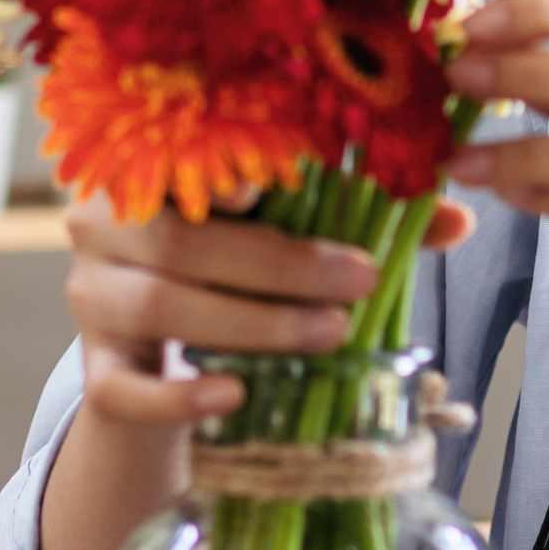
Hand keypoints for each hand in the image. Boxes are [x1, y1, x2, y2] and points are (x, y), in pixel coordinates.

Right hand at [59, 192, 477, 435]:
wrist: (159, 349)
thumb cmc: (234, 263)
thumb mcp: (287, 228)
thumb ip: (362, 217)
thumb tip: (456, 222)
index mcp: (153, 163)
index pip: (180, 153)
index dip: (225, 164)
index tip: (278, 182)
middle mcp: (105, 220)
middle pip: (184, 239)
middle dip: (283, 264)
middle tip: (359, 282)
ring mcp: (91, 294)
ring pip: (161, 304)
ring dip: (254, 323)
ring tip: (329, 334)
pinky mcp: (94, 366)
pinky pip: (121, 387)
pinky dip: (178, 395)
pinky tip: (234, 394)